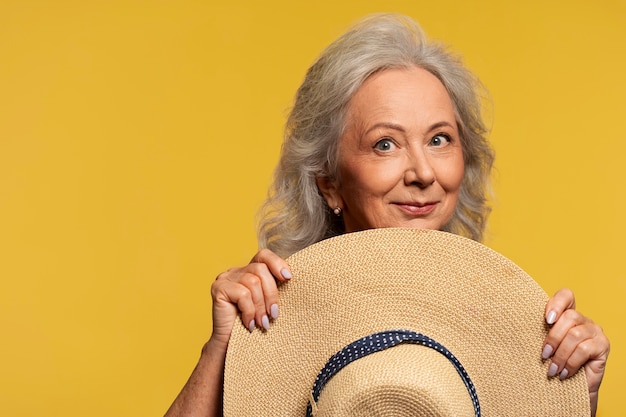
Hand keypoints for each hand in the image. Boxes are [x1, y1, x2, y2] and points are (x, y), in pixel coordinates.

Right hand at [209, 249, 290, 347]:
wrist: (230, 346)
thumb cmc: (253, 324)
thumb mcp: (267, 302)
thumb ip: (274, 287)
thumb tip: (290, 277)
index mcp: (248, 270)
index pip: (263, 255)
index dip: (277, 263)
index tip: (288, 278)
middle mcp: (235, 271)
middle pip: (260, 269)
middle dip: (271, 293)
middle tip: (274, 315)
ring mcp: (225, 278)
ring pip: (252, 283)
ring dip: (261, 306)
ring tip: (262, 323)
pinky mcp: (218, 288)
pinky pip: (242, 294)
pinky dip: (249, 311)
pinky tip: (249, 324)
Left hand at [542, 288, 608, 416]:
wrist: (569, 388)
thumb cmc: (552, 364)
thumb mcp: (543, 345)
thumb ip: (539, 331)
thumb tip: (514, 321)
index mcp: (567, 315)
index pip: (566, 295)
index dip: (557, 303)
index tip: (547, 320)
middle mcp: (583, 320)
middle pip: (570, 316)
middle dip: (553, 337)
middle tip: (544, 355)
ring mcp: (595, 331)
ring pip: (575, 334)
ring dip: (560, 354)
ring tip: (552, 369)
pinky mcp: (603, 345)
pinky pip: (584, 349)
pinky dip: (570, 362)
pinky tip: (564, 373)